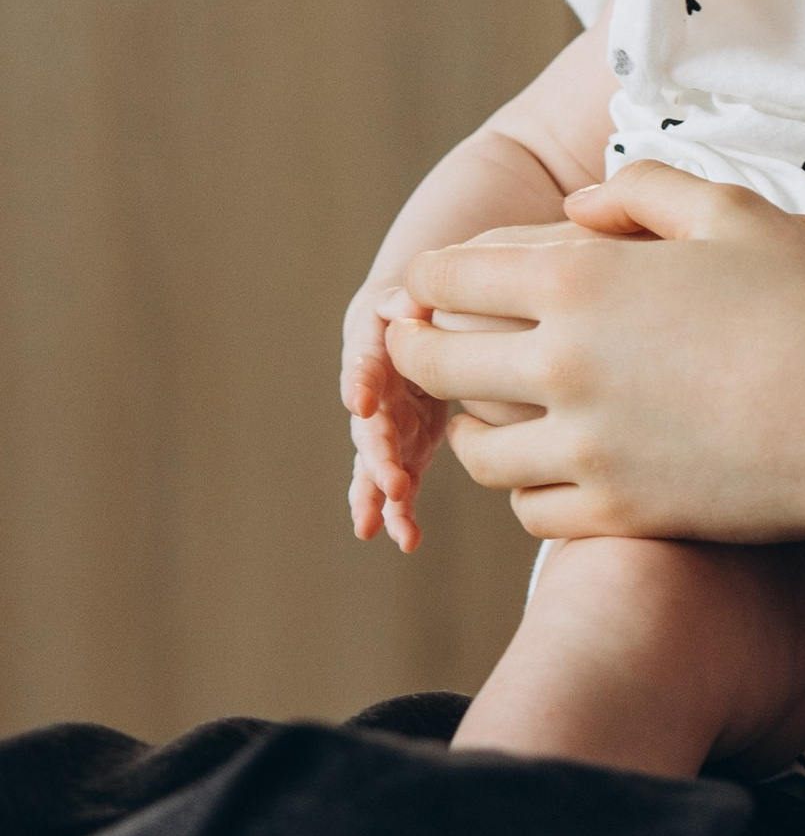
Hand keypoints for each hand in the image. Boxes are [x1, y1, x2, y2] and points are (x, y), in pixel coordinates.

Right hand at [341, 276, 445, 553]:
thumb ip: (406, 299)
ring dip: (379, 498)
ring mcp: (386, 432)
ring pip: (375, 469)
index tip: (360, 402)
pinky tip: (407, 541)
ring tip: (377, 528)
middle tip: (391, 481)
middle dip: (378, 457)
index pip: (363, 366)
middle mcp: (373, 401)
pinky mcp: (405, 453)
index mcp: (372, 355)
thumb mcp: (407, 295)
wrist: (404, 332)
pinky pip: (399, 487)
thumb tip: (413, 303)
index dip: (360, 383)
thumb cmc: (409, 308)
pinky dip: (401, 514)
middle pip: (370, 431)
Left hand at [385, 166, 804, 551]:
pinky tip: (555, 469)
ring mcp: (588, 450)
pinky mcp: (621, 512)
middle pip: (438, 366)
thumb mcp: (736, 215)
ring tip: (491, 415)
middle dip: (418, 352)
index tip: (432, 285)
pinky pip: (533, 512)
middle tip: (424, 348)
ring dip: (473, 428)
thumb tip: (577, 208)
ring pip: (479, 451)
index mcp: (580, 284)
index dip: (428, 279)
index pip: (447, 278)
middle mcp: (564, 369)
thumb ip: (644, 191)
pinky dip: (530, 490)